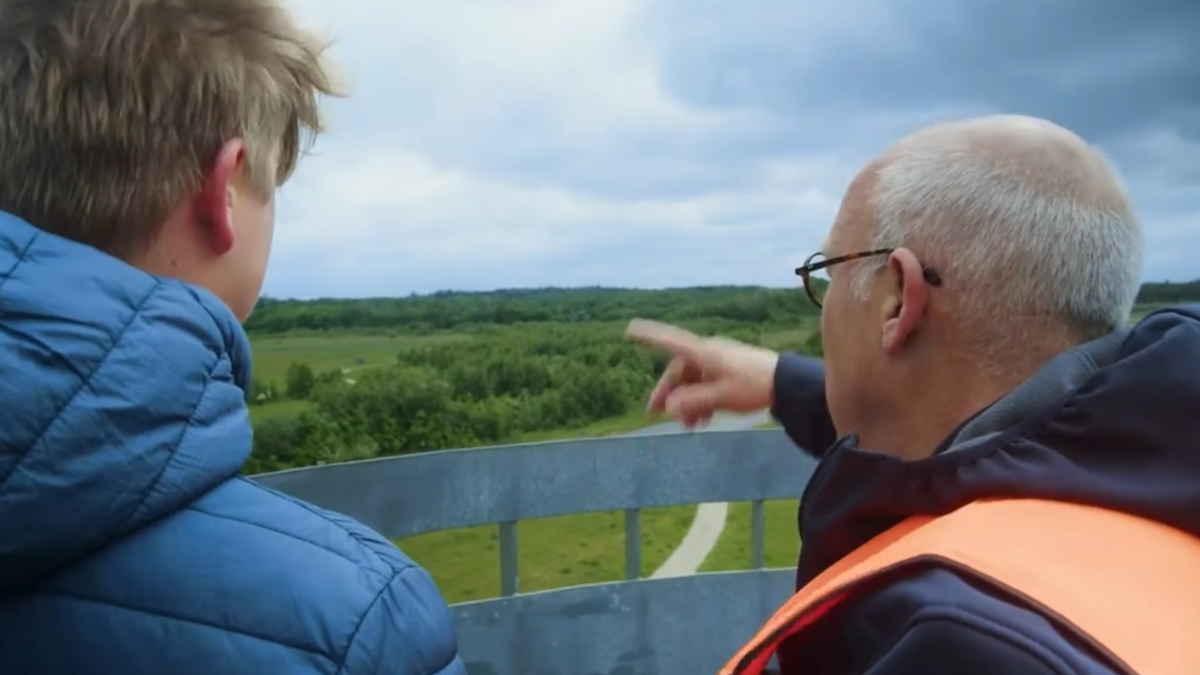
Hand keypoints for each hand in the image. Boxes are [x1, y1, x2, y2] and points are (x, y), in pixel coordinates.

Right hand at [625, 319, 779, 427]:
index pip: (671, 342)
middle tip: (656, 413)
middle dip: (670, 392)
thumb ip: (693, 401)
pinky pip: (707, 384)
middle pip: (680, 370)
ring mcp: (719, 362)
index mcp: (704, 354)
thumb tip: (668, 406)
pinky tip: (703, 419)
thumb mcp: (720, 397)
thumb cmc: (752, 386)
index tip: (630, 329)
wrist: (787, 383)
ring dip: (687, 401)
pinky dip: (701, 400)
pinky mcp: (729, 371)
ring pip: (694, 380)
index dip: (649, 336)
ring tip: (688, 425)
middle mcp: (708, 354)